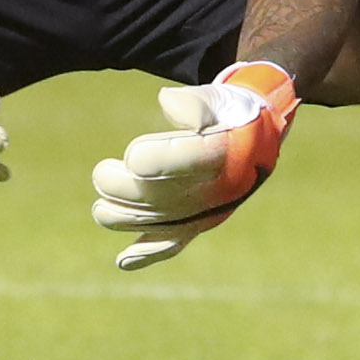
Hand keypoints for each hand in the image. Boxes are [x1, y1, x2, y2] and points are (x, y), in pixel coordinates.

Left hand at [91, 61, 297, 269]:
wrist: (258, 140)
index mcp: (223, 155)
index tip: (132, 157)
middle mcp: (216, 190)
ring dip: (125, 219)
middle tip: (102, 173)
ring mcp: (206, 211)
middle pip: (162, 196)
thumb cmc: (231, 114)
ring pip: (160, 223)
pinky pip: (174, 242)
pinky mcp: (198, 223)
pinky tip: (124, 261)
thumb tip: (167, 102)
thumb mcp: (220, 99)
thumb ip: (195, 102)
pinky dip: (149, 252)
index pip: (186, 163)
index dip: (154, 161)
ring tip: (101, 208)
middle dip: (124, 189)